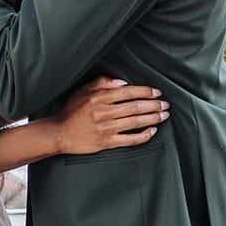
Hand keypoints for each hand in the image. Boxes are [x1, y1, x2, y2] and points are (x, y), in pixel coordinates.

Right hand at [51, 76, 168, 155]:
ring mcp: (106, 128)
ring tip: (164, 115)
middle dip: (154, 105)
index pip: (128, 92)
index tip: (156, 92)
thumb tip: (122, 82)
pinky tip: (152, 131)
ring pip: (135, 122)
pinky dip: (144, 135)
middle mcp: (104, 112)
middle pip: (135, 107)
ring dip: (153, 118)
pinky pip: (130, 139)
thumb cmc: (71, 111)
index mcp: (99, 97)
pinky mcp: (107, 142)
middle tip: (165, 104)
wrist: (59, 133)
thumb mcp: (82, 90)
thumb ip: (102, 82)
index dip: (145, 92)